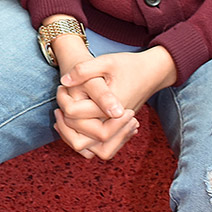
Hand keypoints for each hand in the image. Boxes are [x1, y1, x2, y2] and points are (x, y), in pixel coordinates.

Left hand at [54, 47, 176, 160]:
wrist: (151, 73)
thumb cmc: (128, 66)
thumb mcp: (106, 61)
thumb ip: (84, 70)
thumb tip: (64, 81)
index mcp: (110, 107)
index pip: (75, 115)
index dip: (63, 101)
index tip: (62, 87)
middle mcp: (114, 123)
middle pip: (81, 141)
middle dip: (65, 125)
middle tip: (59, 106)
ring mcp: (118, 130)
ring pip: (92, 150)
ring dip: (73, 138)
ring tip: (63, 117)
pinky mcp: (118, 131)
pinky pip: (100, 147)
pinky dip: (85, 140)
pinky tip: (74, 123)